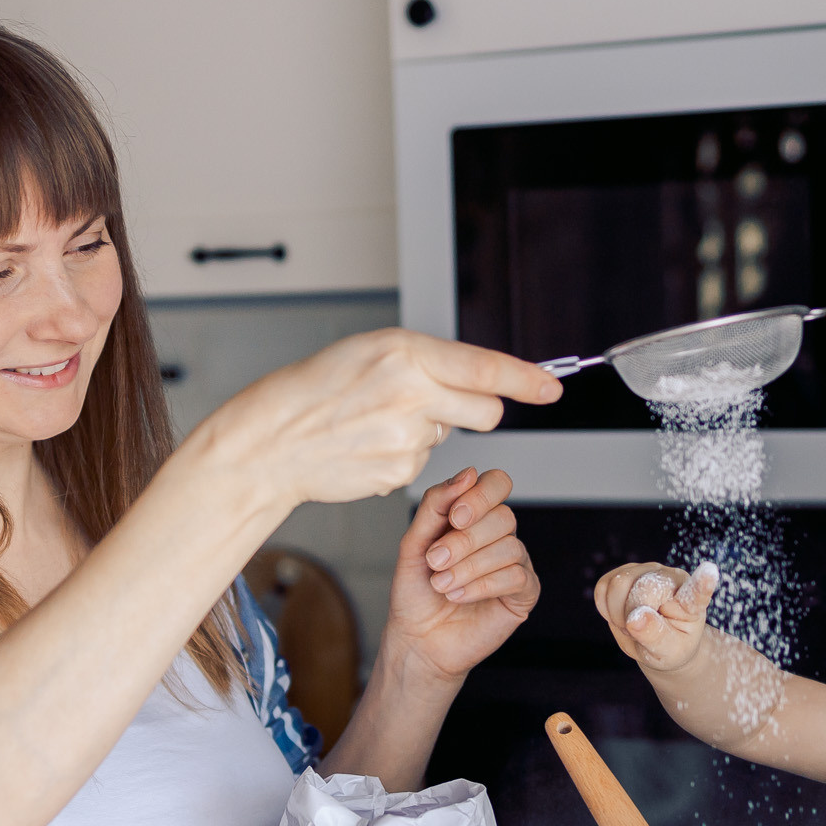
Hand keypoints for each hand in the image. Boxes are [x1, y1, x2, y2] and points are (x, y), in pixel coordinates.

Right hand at [192, 328, 559, 515]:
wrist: (272, 441)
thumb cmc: (316, 389)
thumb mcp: (371, 352)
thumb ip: (426, 363)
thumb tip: (477, 382)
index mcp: (405, 354)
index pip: (485, 368)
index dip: (526, 379)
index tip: (553, 388)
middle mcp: (411, 395)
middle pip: (485, 410)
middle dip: (475, 408)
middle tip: (435, 402)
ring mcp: (407, 439)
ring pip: (449, 434)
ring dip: (427, 428)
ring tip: (376, 421)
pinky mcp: (399, 473)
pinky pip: (422, 460)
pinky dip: (402, 453)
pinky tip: (368, 445)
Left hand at [382, 468, 539, 683]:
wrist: (417, 639)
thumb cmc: (416, 592)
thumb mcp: (414, 543)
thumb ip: (436, 505)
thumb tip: (468, 474)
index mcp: (475, 517)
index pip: (496, 484)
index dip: (480, 496)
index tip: (454, 517)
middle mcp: (498, 537)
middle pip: (504, 516)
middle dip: (465, 540)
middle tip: (436, 561)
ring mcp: (515, 565)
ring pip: (510, 547)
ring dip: (469, 566)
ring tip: (442, 584)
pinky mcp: (523, 595)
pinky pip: (518, 576)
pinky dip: (484, 584)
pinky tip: (459, 596)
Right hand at [593, 561, 720, 675]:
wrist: (659, 642)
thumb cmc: (670, 648)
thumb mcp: (669, 652)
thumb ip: (656, 636)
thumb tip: (636, 617)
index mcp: (690, 601)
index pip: (696, 592)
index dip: (702, 583)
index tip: (711, 572)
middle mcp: (671, 578)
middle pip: (640, 588)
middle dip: (630, 617)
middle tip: (639, 634)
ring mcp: (647, 570)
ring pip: (618, 584)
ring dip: (616, 613)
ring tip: (632, 625)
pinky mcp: (625, 571)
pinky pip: (603, 586)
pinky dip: (604, 607)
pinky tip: (620, 614)